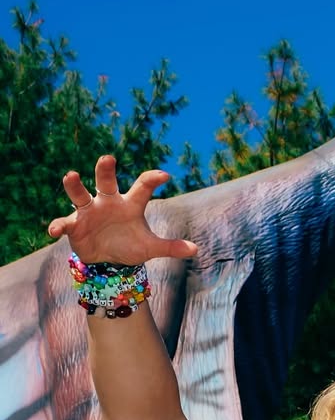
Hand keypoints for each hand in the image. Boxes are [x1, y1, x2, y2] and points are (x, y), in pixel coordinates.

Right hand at [47, 154, 196, 264]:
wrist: (108, 260)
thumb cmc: (129, 245)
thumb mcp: (150, 248)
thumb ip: (170, 247)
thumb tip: (195, 250)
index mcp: (129, 204)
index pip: (142, 186)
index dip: (152, 179)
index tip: (165, 175)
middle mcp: (108, 201)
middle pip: (106, 181)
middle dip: (105, 169)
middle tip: (108, 158)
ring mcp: (88, 211)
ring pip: (79, 194)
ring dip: (74, 186)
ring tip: (71, 176)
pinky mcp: (74, 225)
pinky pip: (63, 222)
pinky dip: (58, 225)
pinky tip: (54, 231)